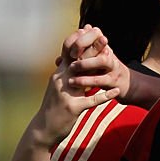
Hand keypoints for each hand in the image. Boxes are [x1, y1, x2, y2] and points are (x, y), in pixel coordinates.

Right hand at [31, 26, 126, 146]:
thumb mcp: (59, 87)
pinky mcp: (73, 108)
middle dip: (91, 48)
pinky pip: (91, 101)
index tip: (92, 30)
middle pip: (77, 60)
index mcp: (59, 74)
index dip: (80, 40)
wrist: (44, 130)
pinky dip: (104, 96)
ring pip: (84, 77)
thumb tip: (74, 61)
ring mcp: (66, 94)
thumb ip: (66, 74)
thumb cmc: (54, 108)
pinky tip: (115, 92)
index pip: (68, 52)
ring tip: (113, 60)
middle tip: (105, 37)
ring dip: (99, 67)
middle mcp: (61, 80)